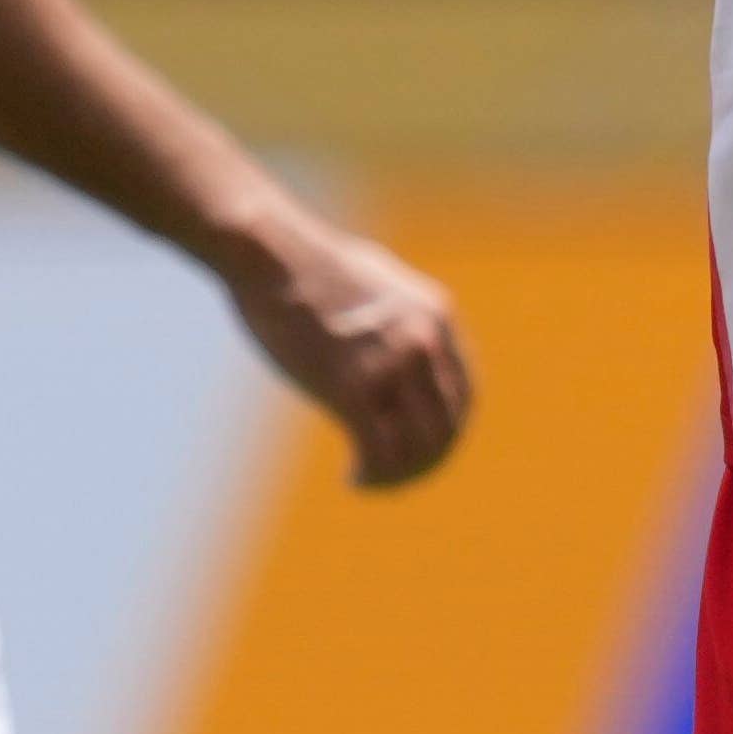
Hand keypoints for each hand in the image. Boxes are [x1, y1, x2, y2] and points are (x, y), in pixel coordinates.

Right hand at [218, 211, 474, 487]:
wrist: (268, 253)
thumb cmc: (306, 264)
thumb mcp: (375, 280)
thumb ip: (397, 315)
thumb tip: (398, 344)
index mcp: (436, 316)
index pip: (464, 395)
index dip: (447, 433)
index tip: (420, 451)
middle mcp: (424, 341)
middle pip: (445, 428)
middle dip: (424, 463)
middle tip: (395, 477)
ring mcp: (390, 364)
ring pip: (417, 447)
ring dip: (399, 476)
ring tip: (371, 479)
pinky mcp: (352, 386)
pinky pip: (379, 452)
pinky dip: (372, 476)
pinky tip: (353, 479)